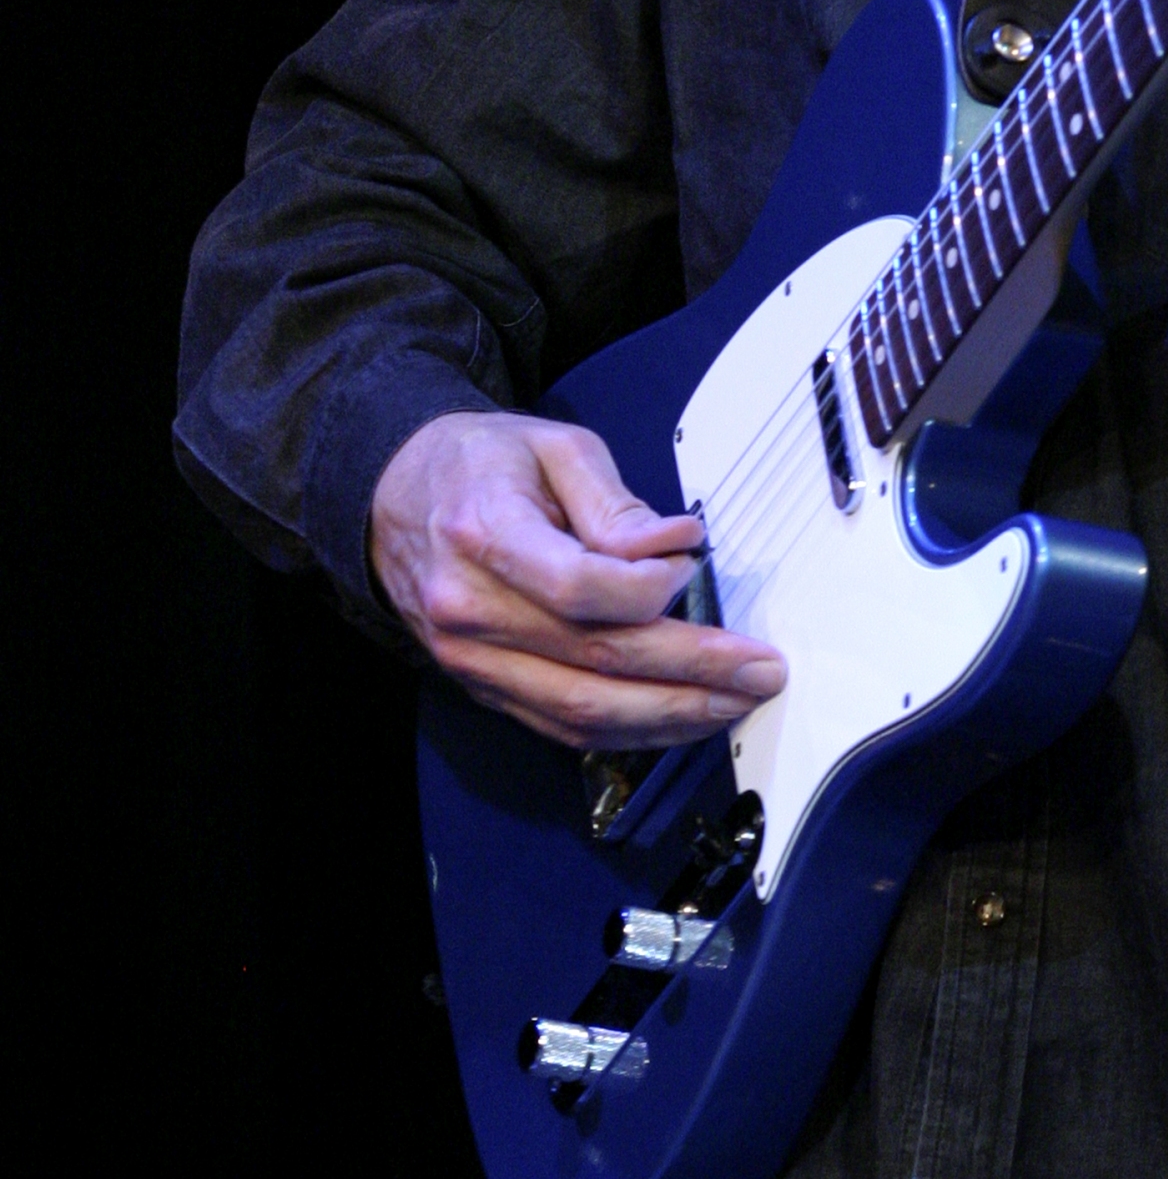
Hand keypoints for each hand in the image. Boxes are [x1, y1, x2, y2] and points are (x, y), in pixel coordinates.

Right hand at [369, 410, 785, 751]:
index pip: (579, 587)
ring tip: (736, 701)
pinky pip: (562, 726)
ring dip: (671, 715)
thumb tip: (672, 548)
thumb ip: (614, 502)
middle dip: (692, 672)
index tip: (692, 566)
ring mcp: (472, 661)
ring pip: (582, 712)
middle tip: (760, 669)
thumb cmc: (479, 465)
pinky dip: (630, 731)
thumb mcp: (552, 447)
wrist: (395, 499)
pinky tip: (681, 717)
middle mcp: (470, 610)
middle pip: (595, 660)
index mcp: (484, 535)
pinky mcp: (484, 688)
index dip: (651, 588)